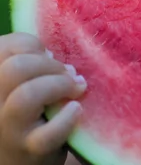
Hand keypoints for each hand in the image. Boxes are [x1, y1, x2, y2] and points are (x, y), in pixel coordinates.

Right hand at [0, 33, 86, 164]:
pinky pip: (48, 133)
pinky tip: (76, 109)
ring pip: (27, 96)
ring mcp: (7, 129)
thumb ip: (30, 61)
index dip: (31, 45)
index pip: (3, 47)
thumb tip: (50, 54)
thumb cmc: (27, 111)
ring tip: (76, 88)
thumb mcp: (19, 82)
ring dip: (60, 85)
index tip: (47, 56)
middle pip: (15, 68)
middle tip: (68, 74)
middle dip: (50, 65)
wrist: (23, 158)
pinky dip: (68, 117)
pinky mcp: (29, 150)